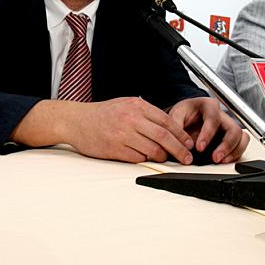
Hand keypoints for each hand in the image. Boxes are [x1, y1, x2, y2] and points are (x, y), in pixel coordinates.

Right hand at [11, 97, 194, 163]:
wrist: (76, 120)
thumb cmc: (102, 114)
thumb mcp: (126, 104)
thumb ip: (146, 113)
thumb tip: (169, 127)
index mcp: (137, 106)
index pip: (167, 121)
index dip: (181, 135)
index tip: (189, 144)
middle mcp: (131, 119)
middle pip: (164, 137)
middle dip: (179, 150)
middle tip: (187, 159)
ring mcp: (122, 134)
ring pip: (152, 150)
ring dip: (162, 157)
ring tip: (165, 159)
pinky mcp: (114, 149)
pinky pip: (137, 158)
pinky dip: (145, 160)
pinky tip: (146, 159)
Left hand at [169, 97, 249, 163]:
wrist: (186, 117)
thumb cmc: (183, 114)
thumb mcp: (175, 116)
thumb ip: (176, 128)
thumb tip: (184, 145)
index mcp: (208, 105)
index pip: (213, 117)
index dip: (208, 133)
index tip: (199, 147)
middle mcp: (221, 114)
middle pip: (233, 127)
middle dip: (226, 145)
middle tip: (215, 158)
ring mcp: (228, 125)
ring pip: (241, 136)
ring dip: (233, 150)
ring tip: (221, 160)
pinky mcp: (231, 136)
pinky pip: (242, 143)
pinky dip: (236, 153)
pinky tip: (225, 160)